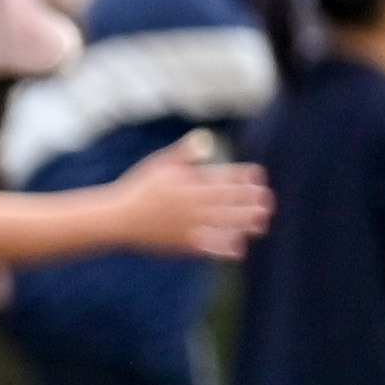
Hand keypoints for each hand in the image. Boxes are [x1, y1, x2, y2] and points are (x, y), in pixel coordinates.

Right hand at [102, 137, 271, 257]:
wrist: (117, 218)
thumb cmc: (139, 188)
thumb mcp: (160, 164)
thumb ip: (185, 153)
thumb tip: (207, 137)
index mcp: (188, 184)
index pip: (222, 178)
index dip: (242, 177)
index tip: (258, 175)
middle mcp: (191, 205)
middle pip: (228, 202)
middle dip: (250, 201)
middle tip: (267, 201)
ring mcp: (188, 225)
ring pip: (223, 224)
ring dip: (244, 223)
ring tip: (260, 222)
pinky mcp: (182, 243)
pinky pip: (209, 246)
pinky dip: (224, 247)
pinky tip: (238, 247)